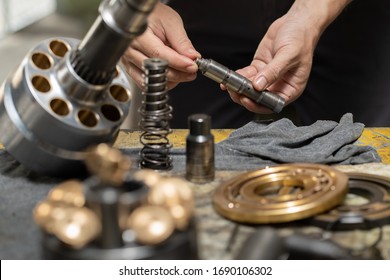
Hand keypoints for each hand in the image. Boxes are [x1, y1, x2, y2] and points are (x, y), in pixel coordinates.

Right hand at [122, 2, 200, 89]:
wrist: (140, 17)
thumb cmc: (153, 15)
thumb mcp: (171, 22)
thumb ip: (181, 41)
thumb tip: (191, 57)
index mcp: (138, 35)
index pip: (159, 54)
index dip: (178, 63)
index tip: (192, 66)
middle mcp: (130, 50)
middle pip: (155, 70)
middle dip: (178, 73)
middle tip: (191, 71)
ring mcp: (128, 61)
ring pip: (150, 80)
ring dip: (170, 80)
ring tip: (182, 72)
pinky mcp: (130, 68)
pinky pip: (144, 83)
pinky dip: (160, 82)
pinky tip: (170, 75)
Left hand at [227, 0, 351, 113]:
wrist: (296, 22)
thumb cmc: (300, 39)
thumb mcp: (289, 55)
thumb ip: (273, 71)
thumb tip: (258, 86)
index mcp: (291, 88)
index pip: (273, 104)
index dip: (258, 105)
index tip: (246, 100)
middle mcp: (278, 85)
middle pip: (259, 98)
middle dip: (245, 96)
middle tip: (234, 91)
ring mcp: (267, 77)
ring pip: (250, 88)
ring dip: (239, 88)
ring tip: (229, 84)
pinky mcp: (259, 68)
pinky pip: (247, 76)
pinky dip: (238, 77)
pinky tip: (230, 77)